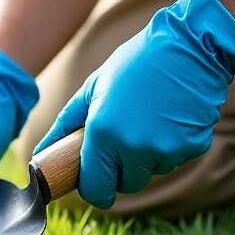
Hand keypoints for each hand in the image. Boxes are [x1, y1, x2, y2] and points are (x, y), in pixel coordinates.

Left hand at [34, 0, 234, 207]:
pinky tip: (172, 116)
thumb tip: (42, 152)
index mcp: (103, 132)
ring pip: (153, 171)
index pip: (95, 189)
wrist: (190, 45)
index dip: (94, 187)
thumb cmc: (136, 62)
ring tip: (151, 117)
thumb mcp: (94, 87)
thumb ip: (66, 124)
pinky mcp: (193, 147)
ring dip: (149, 155)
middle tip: (125, 138)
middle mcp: (133, 147)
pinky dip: (173, 144)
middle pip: (126, 185)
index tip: (96, 178)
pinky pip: (176, 158)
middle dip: (124, 170)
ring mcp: (165, 149)